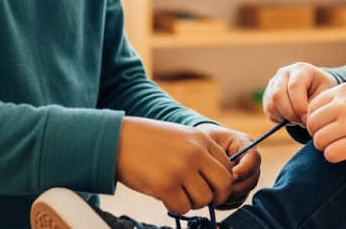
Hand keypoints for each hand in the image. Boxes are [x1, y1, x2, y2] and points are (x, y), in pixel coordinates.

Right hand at [115, 117, 232, 214]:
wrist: (117, 140)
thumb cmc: (147, 140)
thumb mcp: (180, 136)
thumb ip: (199, 153)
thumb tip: (213, 182)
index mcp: (201, 139)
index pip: (228, 167)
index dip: (221, 182)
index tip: (210, 188)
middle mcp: (195, 153)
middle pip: (223, 185)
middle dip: (216, 197)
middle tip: (201, 198)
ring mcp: (181, 170)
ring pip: (203, 199)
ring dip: (192, 203)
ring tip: (177, 194)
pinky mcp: (165, 186)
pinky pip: (183, 208)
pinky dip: (176, 208)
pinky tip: (166, 198)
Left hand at [194, 123, 261, 208]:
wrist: (198, 146)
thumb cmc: (202, 139)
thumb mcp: (208, 140)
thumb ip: (217, 155)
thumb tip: (226, 177)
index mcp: (244, 144)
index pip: (254, 158)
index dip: (245, 169)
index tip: (231, 176)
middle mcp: (249, 162)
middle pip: (252, 179)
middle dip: (235, 187)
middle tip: (217, 189)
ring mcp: (245, 177)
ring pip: (244, 192)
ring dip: (229, 196)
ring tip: (211, 191)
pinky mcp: (239, 190)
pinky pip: (237, 201)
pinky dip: (225, 202)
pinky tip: (211, 197)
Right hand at [263, 62, 337, 125]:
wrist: (314, 86)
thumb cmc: (321, 89)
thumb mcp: (324, 93)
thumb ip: (314, 104)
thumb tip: (303, 117)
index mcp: (300, 70)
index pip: (294, 86)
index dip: (300, 106)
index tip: (308, 118)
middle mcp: (283, 73)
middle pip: (277, 96)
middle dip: (291, 114)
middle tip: (303, 122)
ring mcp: (273, 83)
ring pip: (271, 106)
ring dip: (285, 118)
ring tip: (298, 119)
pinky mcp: (267, 95)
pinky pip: (269, 112)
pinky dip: (280, 119)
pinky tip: (292, 117)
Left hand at [306, 83, 345, 162]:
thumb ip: (341, 100)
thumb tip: (318, 118)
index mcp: (344, 90)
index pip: (312, 107)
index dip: (315, 119)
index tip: (324, 126)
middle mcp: (344, 105)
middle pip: (312, 124)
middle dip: (317, 134)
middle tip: (329, 139)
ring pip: (319, 140)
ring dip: (325, 146)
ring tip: (337, 146)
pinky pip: (331, 154)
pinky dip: (333, 156)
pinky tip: (344, 153)